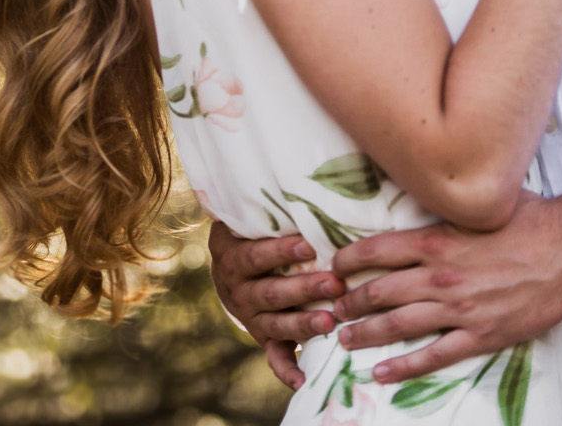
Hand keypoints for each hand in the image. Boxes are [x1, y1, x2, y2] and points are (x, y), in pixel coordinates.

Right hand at [207, 221, 344, 390]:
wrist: (227, 267)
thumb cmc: (254, 233)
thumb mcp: (252, 219)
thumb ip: (274, 208)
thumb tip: (307, 180)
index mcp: (236, 261)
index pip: (257, 256)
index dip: (280, 251)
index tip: (308, 245)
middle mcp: (241, 293)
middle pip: (273, 293)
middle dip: (304, 289)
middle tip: (334, 284)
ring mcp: (253, 318)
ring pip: (277, 325)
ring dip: (303, 326)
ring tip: (330, 322)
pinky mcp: (264, 338)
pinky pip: (274, 358)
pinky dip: (287, 371)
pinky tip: (303, 381)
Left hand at [328, 192, 561, 383]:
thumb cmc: (532, 219)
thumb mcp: (484, 203)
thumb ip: (454, 205)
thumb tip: (437, 189)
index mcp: (438, 241)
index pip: (378, 250)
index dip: (349, 260)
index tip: (335, 267)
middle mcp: (440, 276)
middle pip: (379, 292)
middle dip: (350, 301)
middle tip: (334, 308)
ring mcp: (458, 309)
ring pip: (397, 324)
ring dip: (365, 334)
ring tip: (344, 338)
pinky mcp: (480, 333)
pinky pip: (433, 354)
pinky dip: (403, 366)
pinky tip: (381, 373)